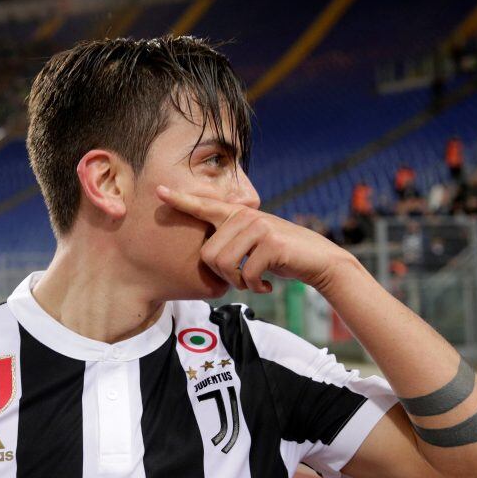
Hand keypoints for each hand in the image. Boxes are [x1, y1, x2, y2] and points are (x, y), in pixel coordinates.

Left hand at [156, 185, 352, 292]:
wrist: (318, 260)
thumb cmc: (282, 255)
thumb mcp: (255, 242)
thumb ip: (233, 239)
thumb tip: (208, 255)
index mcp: (237, 214)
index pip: (204, 205)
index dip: (180, 199)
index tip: (159, 191)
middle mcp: (245, 215)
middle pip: (208, 254)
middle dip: (222, 276)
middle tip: (242, 280)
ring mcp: (258, 227)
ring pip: (223, 264)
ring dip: (237, 282)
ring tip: (253, 282)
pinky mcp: (270, 243)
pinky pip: (245, 274)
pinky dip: (254, 287)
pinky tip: (266, 285)